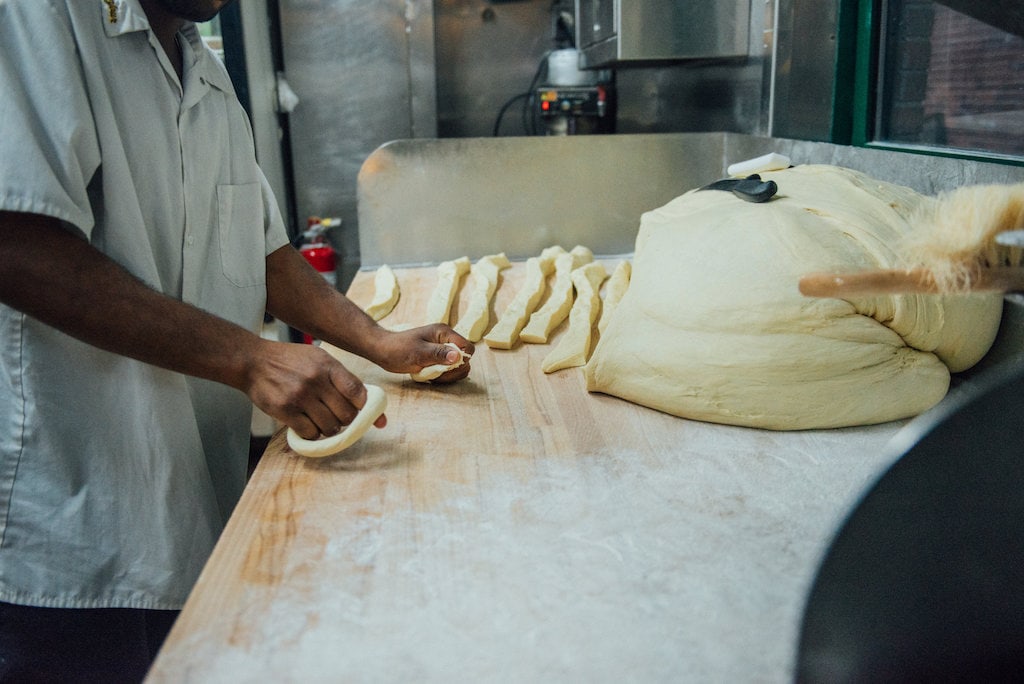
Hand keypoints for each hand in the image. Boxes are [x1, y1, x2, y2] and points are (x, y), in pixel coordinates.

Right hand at [243, 340, 386, 439]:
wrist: (253, 361)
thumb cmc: (290, 361)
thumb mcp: (318, 358)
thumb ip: (341, 377)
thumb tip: (366, 402)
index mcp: (327, 365)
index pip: (356, 391)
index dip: (364, 406)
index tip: (363, 412)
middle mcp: (315, 380)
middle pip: (346, 414)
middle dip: (346, 420)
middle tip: (337, 417)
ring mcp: (300, 396)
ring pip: (330, 427)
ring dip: (329, 429)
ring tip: (320, 420)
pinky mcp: (285, 410)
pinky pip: (310, 433)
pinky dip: (312, 433)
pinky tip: (307, 424)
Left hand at [373, 324, 474, 382]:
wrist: (383, 351)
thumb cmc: (398, 349)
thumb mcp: (418, 352)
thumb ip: (439, 353)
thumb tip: (458, 356)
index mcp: (444, 333)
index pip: (467, 347)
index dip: (462, 360)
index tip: (446, 367)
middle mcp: (446, 339)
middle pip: (465, 359)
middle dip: (454, 371)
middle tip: (437, 375)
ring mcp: (442, 349)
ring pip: (457, 366)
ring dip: (447, 375)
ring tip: (431, 375)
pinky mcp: (437, 358)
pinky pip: (448, 370)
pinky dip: (442, 376)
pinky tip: (430, 376)